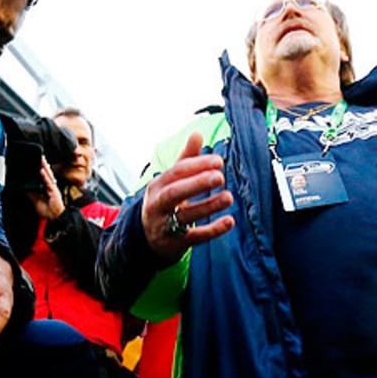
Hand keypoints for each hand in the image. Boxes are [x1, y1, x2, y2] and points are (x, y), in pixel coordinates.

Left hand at [29, 158, 64, 220]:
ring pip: (48, 174)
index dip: (39, 168)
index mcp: (46, 187)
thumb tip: (23, 188)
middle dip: (42, 164)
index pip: (42, 175)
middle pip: (45, 172)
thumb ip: (31, 194)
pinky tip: (42, 170)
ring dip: (44, 166)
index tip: (34, 160)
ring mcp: (52, 188)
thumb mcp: (36, 201)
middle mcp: (50, 186)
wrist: (56, 218)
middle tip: (38, 154)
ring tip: (40, 158)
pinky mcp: (54, 191)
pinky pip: (49, 182)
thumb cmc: (48, 211)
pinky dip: (45, 176)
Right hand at [142, 133, 233, 260]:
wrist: (147, 238)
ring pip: (186, 216)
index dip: (197, 165)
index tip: (219, 161)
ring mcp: (165, 225)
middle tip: (220, 177)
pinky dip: (212, 230)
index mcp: (158, 185)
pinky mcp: (175, 243)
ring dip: (208, 206)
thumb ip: (185, 159)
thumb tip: (197, 133)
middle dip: (197, 184)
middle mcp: (158, 205)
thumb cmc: (164, 203)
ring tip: (228, 197)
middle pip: (174, 194)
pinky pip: (194, 237)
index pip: (176, 172)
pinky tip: (229, 221)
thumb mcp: (170, 181)